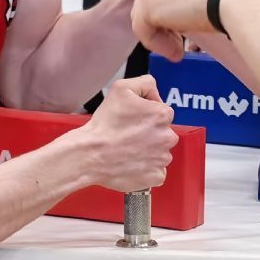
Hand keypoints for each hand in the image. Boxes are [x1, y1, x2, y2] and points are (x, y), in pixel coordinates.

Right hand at [80, 75, 177, 191]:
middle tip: (129, 135)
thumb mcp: (121, 88)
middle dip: (150, 133)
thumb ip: (145, 83)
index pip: (162, 111)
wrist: (91, 154)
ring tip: (128, 149)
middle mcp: (168, 137)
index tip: (132, 119)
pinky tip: (131, 162)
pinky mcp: (156, 177)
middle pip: (163, 132)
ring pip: (160, 151)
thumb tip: (155, 94)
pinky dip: (147, 168)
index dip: (147, 113)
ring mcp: (163, 159)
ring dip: (149, 150)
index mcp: (162, 115)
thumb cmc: (105, 123)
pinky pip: (157, 170)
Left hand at [131, 0, 226, 60]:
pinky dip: (157, 45)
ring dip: (160, 36)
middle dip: (164, 23)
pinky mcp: (149, 4)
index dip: (174, 9)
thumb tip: (196, 14)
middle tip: (179, 43)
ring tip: (178, 51)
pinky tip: (176, 53)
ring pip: (145, 14)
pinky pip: (143, 30)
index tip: (186, 28)